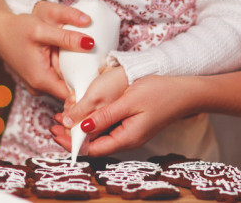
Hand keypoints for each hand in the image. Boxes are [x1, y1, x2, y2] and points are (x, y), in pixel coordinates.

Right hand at [0, 3, 92, 101]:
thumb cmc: (15, 29)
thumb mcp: (42, 29)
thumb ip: (67, 37)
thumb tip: (91, 42)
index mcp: (41, 81)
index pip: (73, 95)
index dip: (89, 87)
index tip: (103, 76)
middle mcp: (38, 87)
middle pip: (70, 88)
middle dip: (83, 77)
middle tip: (100, 63)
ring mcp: (36, 84)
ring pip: (63, 82)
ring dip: (74, 71)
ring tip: (89, 58)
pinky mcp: (37, 77)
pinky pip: (56, 76)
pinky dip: (64, 68)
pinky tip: (71, 56)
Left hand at [51, 75, 199, 155]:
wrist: (187, 92)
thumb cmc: (161, 93)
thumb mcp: (129, 101)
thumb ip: (104, 115)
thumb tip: (80, 127)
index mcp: (126, 138)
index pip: (92, 149)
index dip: (71, 143)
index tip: (54, 131)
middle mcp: (127, 139)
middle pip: (94, 145)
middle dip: (72, 136)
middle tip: (53, 124)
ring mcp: (131, 133)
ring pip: (100, 136)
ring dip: (81, 128)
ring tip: (64, 117)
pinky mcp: (133, 125)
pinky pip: (108, 128)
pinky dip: (93, 122)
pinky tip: (85, 113)